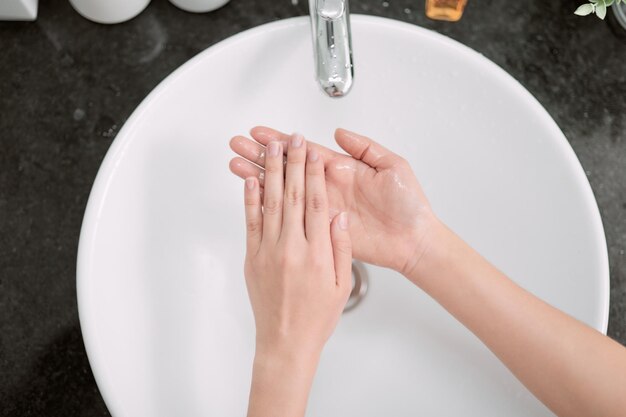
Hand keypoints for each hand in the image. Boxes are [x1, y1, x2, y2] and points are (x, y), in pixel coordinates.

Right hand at [231, 127, 436, 275]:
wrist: (413, 239)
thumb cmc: (408, 204)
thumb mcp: (392, 166)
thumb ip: (365, 148)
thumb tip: (340, 133)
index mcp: (341, 169)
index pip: (303, 152)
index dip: (281, 142)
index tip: (260, 133)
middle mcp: (326, 186)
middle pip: (286, 167)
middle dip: (260, 155)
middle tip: (237, 145)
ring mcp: (321, 208)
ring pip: (282, 190)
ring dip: (258, 177)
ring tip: (236, 166)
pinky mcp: (320, 229)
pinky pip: (291, 216)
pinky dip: (271, 206)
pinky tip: (254, 195)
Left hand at [243, 134, 352, 359]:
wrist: (285, 342)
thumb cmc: (316, 317)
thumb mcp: (341, 285)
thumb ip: (341, 248)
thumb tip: (338, 217)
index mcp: (318, 254)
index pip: (318, 203)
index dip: (315, 173)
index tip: (314, 152)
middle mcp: (291, 248)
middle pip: (293, 196)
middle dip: (293, 162)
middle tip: (293, 138)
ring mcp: (268, 251)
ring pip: (270, 203)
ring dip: (271, 172)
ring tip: (270, 148)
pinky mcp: (252, 257)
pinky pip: (250, 222)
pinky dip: (250, 199)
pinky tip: (251, 179)